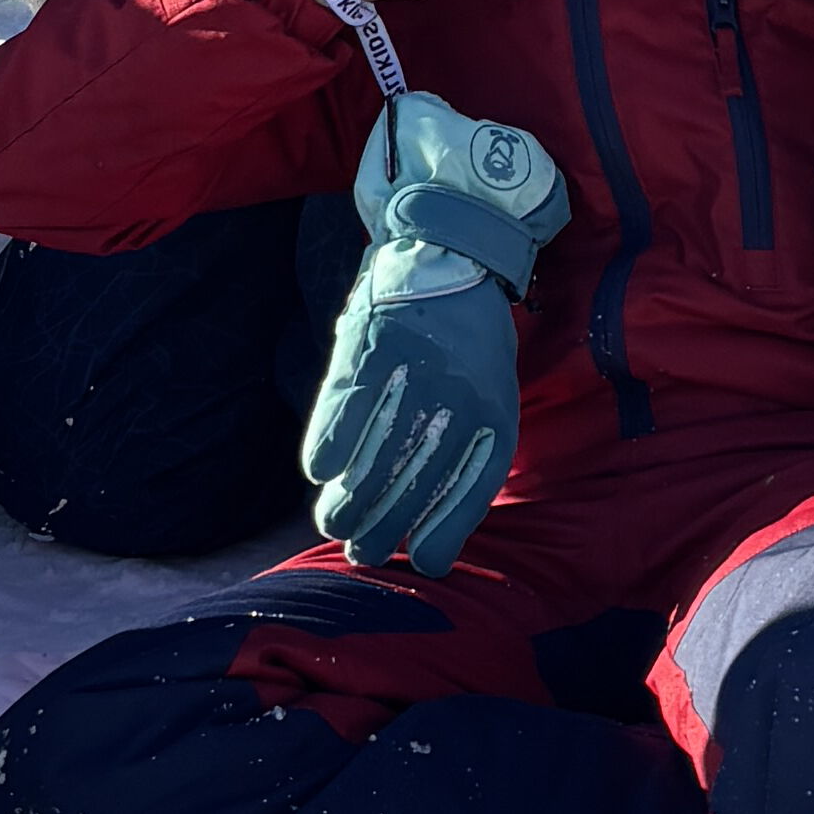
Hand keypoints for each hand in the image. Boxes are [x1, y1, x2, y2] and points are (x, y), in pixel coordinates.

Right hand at [299, 89, 568, 572]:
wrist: (451, 249)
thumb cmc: (468, 339)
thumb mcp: (489, 390)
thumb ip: (466, 448)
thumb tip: (435, 523)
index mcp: (495, 411)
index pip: (469, 488)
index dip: (445, 532)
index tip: (424, 564)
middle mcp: (458, 397)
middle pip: (413, 482)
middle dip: (384, 528)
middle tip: (360, 551)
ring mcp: (413, 373)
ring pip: (373, 456)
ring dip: (348, 501)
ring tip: (334, 525)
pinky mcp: (372, 349)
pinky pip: (344, 412)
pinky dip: (327, 448)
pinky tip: (319, 474)